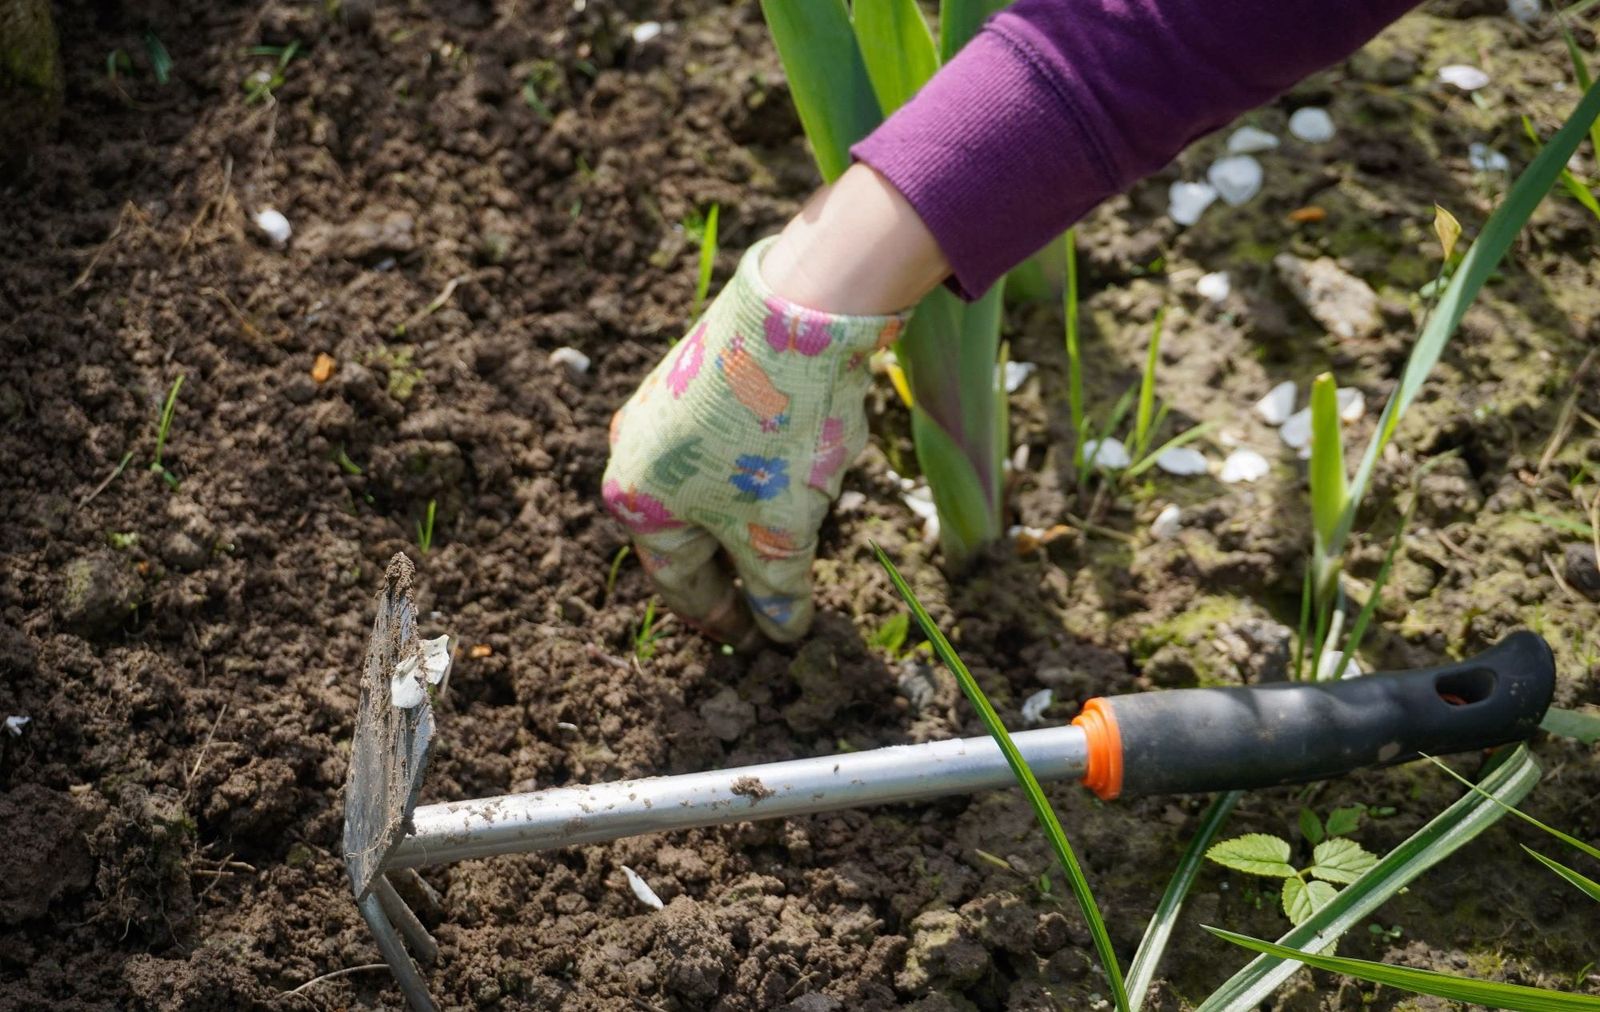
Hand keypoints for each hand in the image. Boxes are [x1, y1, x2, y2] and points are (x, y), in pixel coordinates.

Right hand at [602, 236, 909, 643]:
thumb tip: (782, 631)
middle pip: (692, 535)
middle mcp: (634, 453)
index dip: (725, 620)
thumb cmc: (774, 437)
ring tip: (799, 533)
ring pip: (711, 488)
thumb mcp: (780, 534)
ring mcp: (663, 408)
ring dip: (752, 518)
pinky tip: (801, 470)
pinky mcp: (700, 374)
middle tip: (777, 599)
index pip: (681, 585)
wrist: (799, 312)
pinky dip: (759, 472)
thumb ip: (777, 593)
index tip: (760, 642)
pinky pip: (726, 446)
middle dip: (738, 568)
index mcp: (636, 502)